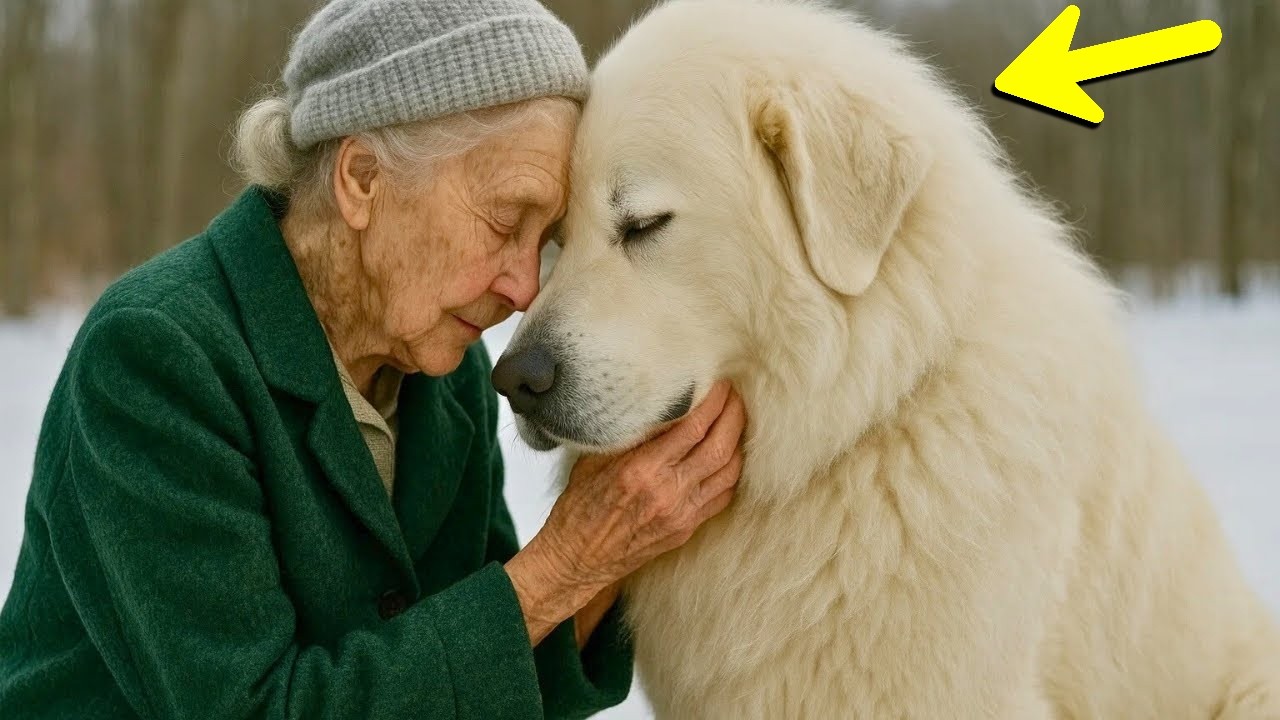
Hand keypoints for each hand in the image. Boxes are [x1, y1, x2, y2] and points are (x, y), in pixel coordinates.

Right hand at [505, 379, 745, 643]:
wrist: (578, 558)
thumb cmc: (580, 506)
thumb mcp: (595, 459)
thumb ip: (632, 434)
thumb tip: (664, 403)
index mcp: (641, 469)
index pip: (693, 426)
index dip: (713, 401)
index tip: (718, 383)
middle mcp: (667, 491)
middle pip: (719, 445)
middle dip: (733, 414)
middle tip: (735, 395)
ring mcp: (682, 513)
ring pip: (729, 471)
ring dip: (738, 441)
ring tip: (736, 420)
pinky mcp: (687, 528)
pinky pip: (723, 495)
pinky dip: (732, 472)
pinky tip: (729, 455)